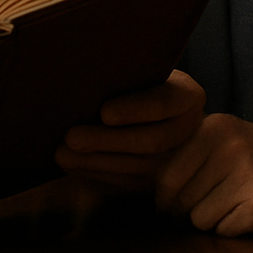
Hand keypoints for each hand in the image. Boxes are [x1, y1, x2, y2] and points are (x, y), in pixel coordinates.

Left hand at [54, 70, 205, 187]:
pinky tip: (72, 165)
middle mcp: (189, 130)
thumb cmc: (137, 79)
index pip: (164, 102)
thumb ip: (124, 74)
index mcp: (189, 96)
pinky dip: (98, 174)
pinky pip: (129, 182)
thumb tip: (87, 79)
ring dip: (96, 162)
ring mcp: (178, 159)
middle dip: (108, 141)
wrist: (150, 107)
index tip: (104, 112)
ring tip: (62, 154)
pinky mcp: (158, 180)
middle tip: (71, 137)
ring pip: (139, 167)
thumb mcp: (139, 70)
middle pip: (151, 140)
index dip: (135, 109)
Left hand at [155, 114, 252, 235]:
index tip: (168, 207)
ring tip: (231, 204)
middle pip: (182, 201)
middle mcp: (228, 150)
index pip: (167, 176)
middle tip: (207, 206)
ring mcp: (245, 178)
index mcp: (213, 130)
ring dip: (211, 220)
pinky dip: (231, 228)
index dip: (164, 199)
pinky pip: (223, 230)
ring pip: (200, 219)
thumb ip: (190, 155)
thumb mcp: (226, 138)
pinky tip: (247, 212)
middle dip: (188, 211)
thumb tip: (153, 195)